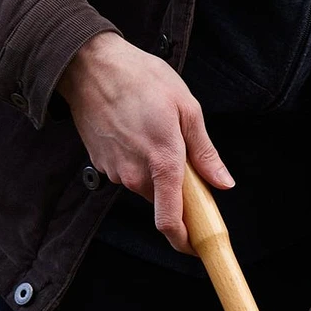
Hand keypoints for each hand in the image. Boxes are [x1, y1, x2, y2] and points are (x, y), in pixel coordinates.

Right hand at [57, 31, 232, 251]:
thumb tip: (223, 182)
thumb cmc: (138, 78)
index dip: (185, 242)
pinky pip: (130, 174)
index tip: (196, 247)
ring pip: (147, 188)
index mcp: (162, 162)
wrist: (87, 63)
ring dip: (157, 174)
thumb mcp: (186, 108)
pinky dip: (139, 163)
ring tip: (155, 135)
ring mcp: (117, 172)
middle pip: (164, 203)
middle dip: (178, 193)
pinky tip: (137, 133)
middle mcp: (136, 175)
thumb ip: (205, 152)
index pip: (170, 221)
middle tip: (182, 160)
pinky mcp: (103, 165)